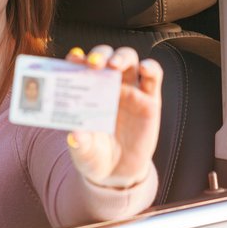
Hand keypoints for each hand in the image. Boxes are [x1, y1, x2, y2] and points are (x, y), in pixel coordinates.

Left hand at [64, 45, 161, 188]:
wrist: (117, 172)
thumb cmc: (94, 155)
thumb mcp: (83, 152)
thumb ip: (79, 143)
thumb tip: (74, 136)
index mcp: (85, 91)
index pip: (80, 66)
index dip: (77, 59)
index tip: (72, 59)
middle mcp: (107, 85)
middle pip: (106, 57)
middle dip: (100, 55)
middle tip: (94, 63)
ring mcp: (130, 90)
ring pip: (129, 60)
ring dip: (121, 57)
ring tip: (114, 66)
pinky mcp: (150, 100)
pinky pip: (153, 77)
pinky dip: (151, 68)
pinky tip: (145, 69)